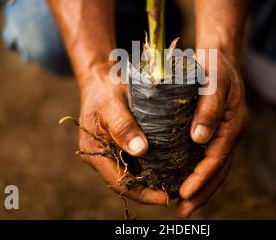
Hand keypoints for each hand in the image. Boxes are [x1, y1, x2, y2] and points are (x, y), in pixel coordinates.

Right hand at [77, 64, 167, 204]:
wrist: (101, 78)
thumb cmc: (104, 90)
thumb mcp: (111, 104)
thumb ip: (123, 126)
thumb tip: (140, 150)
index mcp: (95, 153)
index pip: (120, 184)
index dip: (143, 194)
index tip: (166, 196)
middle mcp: (104, 157)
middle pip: (130, 183)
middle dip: (153, 190)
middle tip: (180, 191)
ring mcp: (115, 151)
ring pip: (137, 173)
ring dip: (156, 179)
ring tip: (180, 181)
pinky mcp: (125, 144)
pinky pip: (140, 160)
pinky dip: (156, 164)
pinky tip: (174, 164)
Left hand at [176, 51, 247, 217]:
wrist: (221, 56)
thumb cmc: (215, 66)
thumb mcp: (214, 80)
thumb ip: (209, 108)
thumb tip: (199, 139)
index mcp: (233, 123)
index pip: (217, 158)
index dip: (202, 177)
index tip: (185, 192)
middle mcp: (232, 132)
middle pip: (220, 170)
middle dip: (203, 192)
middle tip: (183, 210)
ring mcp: (226, 133)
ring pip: (217, 167)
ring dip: (203, 187)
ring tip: (185, 204)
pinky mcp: (218, 131)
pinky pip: (212, 157)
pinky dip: (201, 172)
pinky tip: (186, 180)